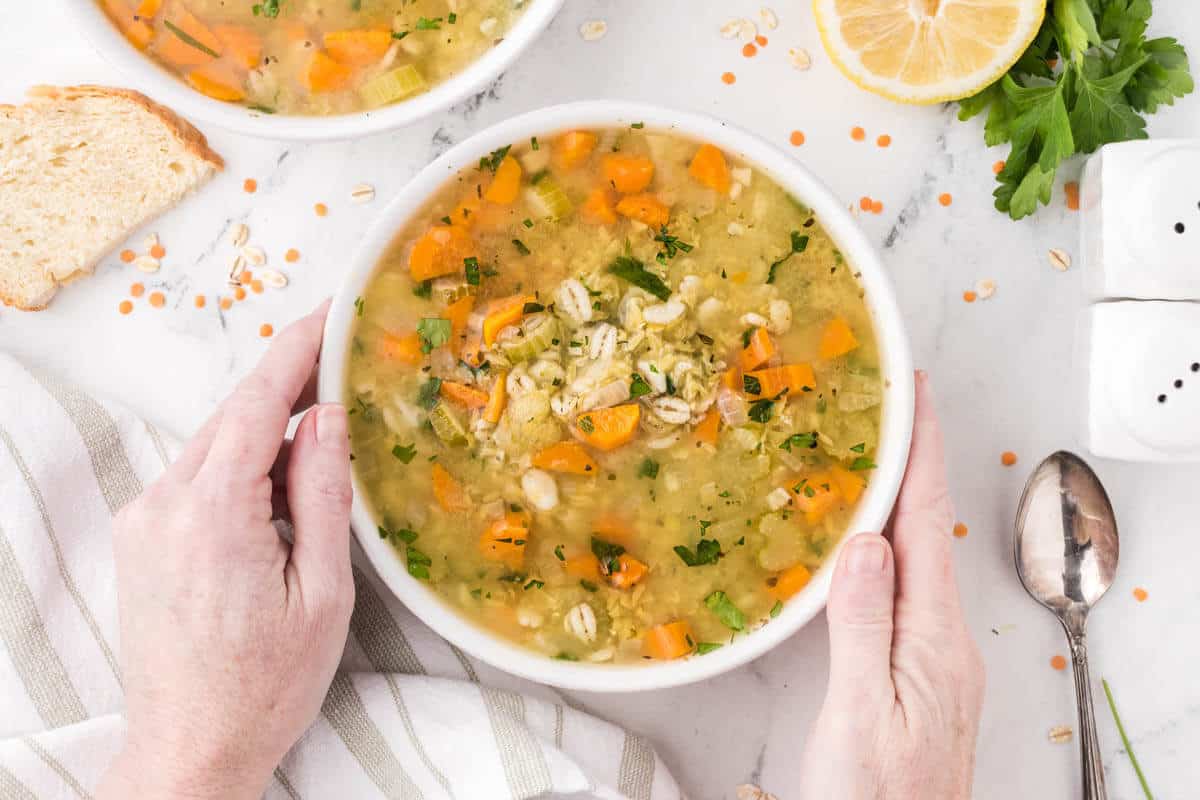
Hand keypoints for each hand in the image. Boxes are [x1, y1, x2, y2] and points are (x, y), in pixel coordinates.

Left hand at [97, 302, 353, 799]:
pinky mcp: (141, 538)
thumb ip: (321, 494)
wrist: (189, 749)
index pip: (258, 401)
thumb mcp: (321, 592)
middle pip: (235, 416)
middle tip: (347, 368)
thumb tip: (324, 415)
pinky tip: (280, 492)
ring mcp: (145, 520)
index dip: (299, 347)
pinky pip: (198, 477)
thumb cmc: (266, 685)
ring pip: (216, 445)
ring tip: (324, 442)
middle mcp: (165, 503)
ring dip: (268, 434)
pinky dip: (242, 467)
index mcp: (214, 513)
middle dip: (291, 388)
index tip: (334, 311)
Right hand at [797, 371, 984, 799]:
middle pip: (927, 530)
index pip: (926, 522)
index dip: (920, 452)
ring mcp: (936, 656)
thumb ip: (863, 625)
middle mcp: (943, 638)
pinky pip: (905, 589)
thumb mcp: (859, 712)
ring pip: (916, 558)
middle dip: (910, 463)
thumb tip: (867, 542)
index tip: (914, 394)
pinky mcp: (920, 672)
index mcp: (932, 637)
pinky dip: (888, 548)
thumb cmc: (874, 797)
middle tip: (886, 410)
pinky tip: (865, 546)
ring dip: (897, 503)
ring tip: (871, 460)